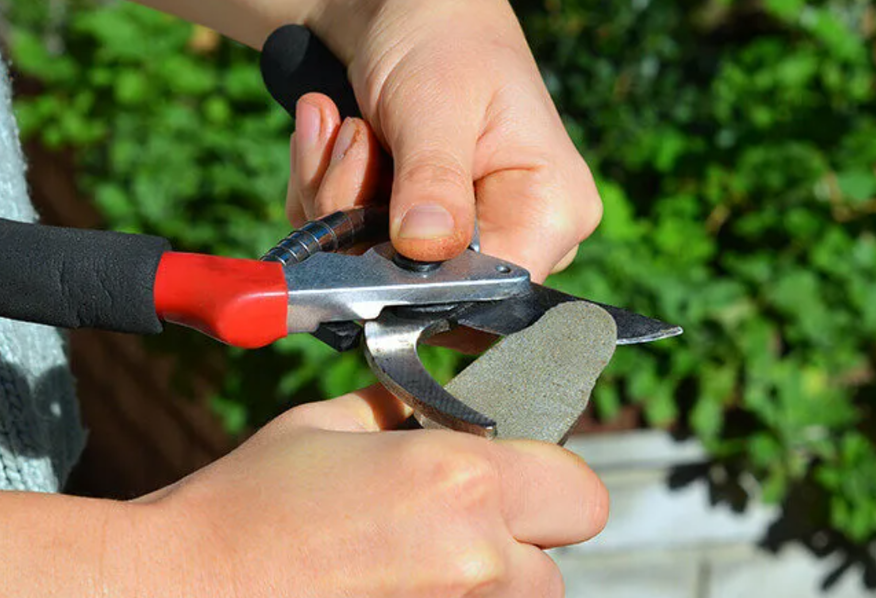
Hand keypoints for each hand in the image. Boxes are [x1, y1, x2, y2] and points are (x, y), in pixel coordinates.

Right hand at [65, 387, 606, 597]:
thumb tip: (458, 420)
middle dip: (501, 577)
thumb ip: (409, 423)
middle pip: (547, 588)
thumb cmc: (225, 512)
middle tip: (420, 568)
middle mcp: (468, 572)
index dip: (550, 503)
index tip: (522, 511)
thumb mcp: (319, 432)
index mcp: (457, 484)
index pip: (581, 500)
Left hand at [292, 0, 601, 281]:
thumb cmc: (442, 39)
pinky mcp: (409, 237)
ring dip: (333, 197)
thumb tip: (424, 248)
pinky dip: (323, 193)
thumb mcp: (437, 103)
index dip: (423, 282)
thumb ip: (433, 178)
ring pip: (368, 266)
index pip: (492, 291)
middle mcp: (514, 236)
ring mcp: (458, 241)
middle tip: (353, 140)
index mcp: (552, 210)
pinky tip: (332, 138)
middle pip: (421, 286)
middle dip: (361, 220)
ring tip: (344, 125)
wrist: (403, 11)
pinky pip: (346, 247)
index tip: (371, 232)